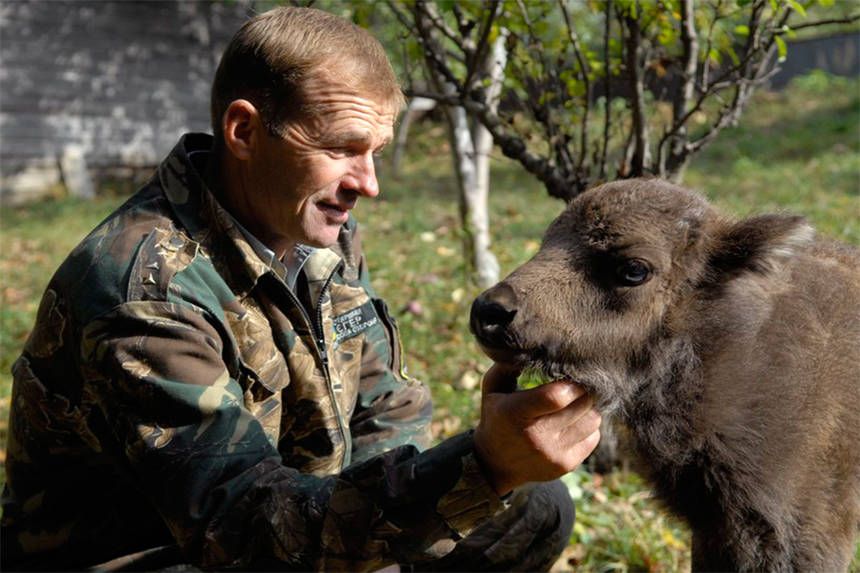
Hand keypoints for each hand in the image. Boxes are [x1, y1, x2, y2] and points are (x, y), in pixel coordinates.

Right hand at [473, 364, 601, 495]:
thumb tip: (534, 345)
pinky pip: (594, 436)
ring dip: (587, 408)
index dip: (571, 382)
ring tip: (573, 404)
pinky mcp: (566, 465)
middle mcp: (536, 437)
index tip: (570, 373)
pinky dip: (588, 426)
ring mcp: (553, 454)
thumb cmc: (497, 415)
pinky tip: (572, 422)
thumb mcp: (493, 387)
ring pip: (593, 420)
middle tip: (574, 385)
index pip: (556, 396)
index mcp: (515, 413)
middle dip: (583, 390)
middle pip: (582, 404)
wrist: (495, 463)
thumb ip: (509, 364)